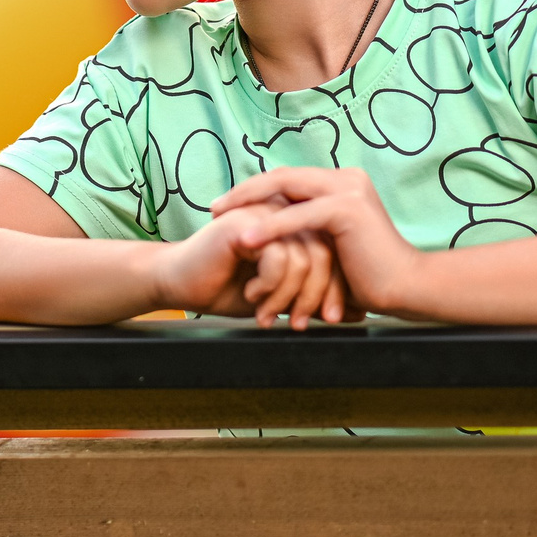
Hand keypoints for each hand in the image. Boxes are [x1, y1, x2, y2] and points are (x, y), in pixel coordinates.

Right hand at [148, 204, 348, 326]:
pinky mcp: (246, 224)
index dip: (334, 288)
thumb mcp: (282, 295)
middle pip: (325, 253)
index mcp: (292, 222)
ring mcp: (263, 214)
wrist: (178, 285)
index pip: (332, 251)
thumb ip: (314, 294)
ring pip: (305, 258)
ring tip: (268, 313)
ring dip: (288, 296)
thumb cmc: (225, 288)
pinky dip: (270, 286)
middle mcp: (281, 212)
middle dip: (316, 296)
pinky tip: (253, 295)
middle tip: (299, 324)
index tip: (330, 320)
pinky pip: (280, 257)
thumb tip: (358, 311)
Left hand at [212, 168, 421, 316]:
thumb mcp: (331, 245)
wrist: (407, 288)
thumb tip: (274, 229)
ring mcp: (348, 190)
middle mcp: (345, 179)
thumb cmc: (369, 276)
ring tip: (219, 218)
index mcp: (342, 184)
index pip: (288, 179)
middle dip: (244, 191)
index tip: (225, 206)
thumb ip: (309, 231)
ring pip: (285, 188)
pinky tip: (245, 239)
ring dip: (248, 203)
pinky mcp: (348, 209)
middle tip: (213, 208)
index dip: (255, 190)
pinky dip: (269, 227)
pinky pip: (298, 216)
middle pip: (282, 176)